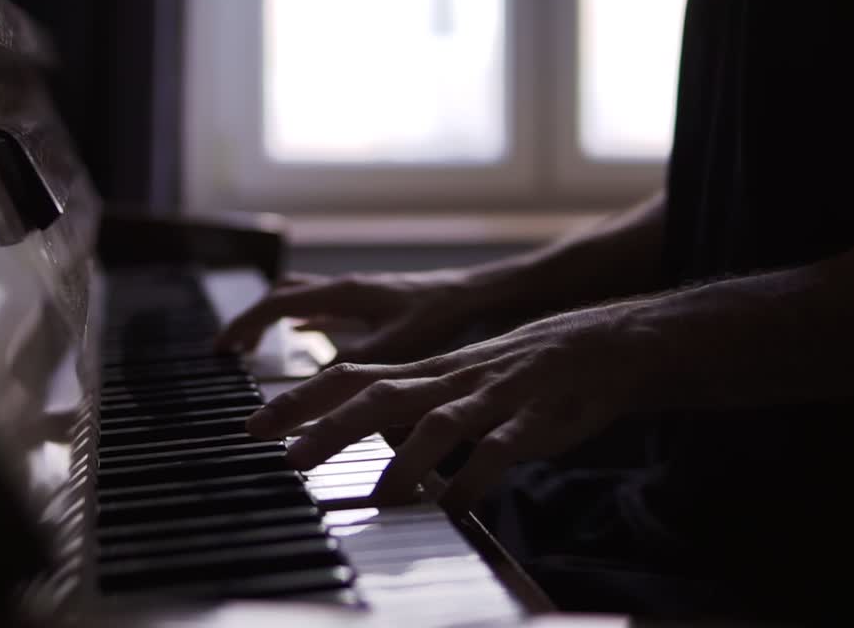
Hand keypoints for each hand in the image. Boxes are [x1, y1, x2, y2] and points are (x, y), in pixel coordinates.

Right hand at [215, 270, 479, 364]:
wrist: (476, 295)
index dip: (244, 324)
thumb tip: (319, 394)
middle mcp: (343, 288)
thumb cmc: (442, 316)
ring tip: (254, 344)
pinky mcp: (370, 302)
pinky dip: (301, 320)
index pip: (276, 303)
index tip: (221, 349)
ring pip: (299, 298)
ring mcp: (356, 292)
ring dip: (273, 319)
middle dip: (251, 321)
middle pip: (280, 296)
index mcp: (341, 294)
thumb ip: (357, 370)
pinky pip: (322, 305)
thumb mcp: (397, 349)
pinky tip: (302, 335)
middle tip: (231, 349)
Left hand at [245, 303, 650, 513]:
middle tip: (291, 461)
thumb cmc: (517, 371)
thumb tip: (345, 427)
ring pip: (439, 423)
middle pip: (379, 397)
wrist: (599, 346)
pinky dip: (475, 479)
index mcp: (427, 372)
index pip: (350, 377)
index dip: (300, 399)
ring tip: (380, 499)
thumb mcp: (454, 379)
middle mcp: (451, 381)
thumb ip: (405, 402)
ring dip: (406, 462)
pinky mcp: (533, 422)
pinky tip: (455, 507)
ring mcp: (492, 399)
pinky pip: (500, 452)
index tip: (254, 426)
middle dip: (330, 428)